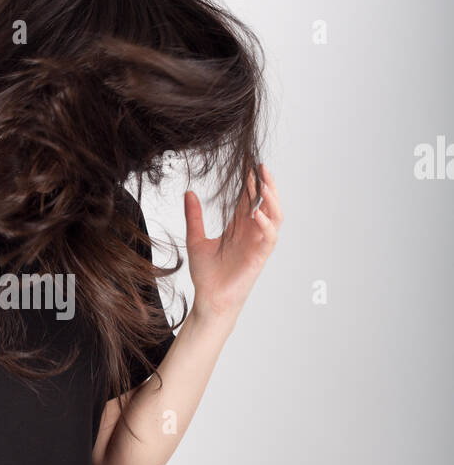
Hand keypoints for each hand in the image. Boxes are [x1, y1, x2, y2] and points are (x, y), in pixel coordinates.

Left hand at [184, 164, 282, 324]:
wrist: (209, 299)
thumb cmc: (206, 274)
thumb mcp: (195, 240)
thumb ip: (194, 217)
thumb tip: (188, 193)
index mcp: (238, 227)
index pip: (249, 200)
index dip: (250, 183)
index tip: (249, 165)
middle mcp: (251, 233)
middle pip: (266, 204)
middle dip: (266, 185)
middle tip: (261, 168)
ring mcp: (258, 244)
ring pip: (275, 217)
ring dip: (272, 201)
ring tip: (265, 186)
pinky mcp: (260, 257)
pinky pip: (270, 238)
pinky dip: (267, 226)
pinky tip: (258, 215)